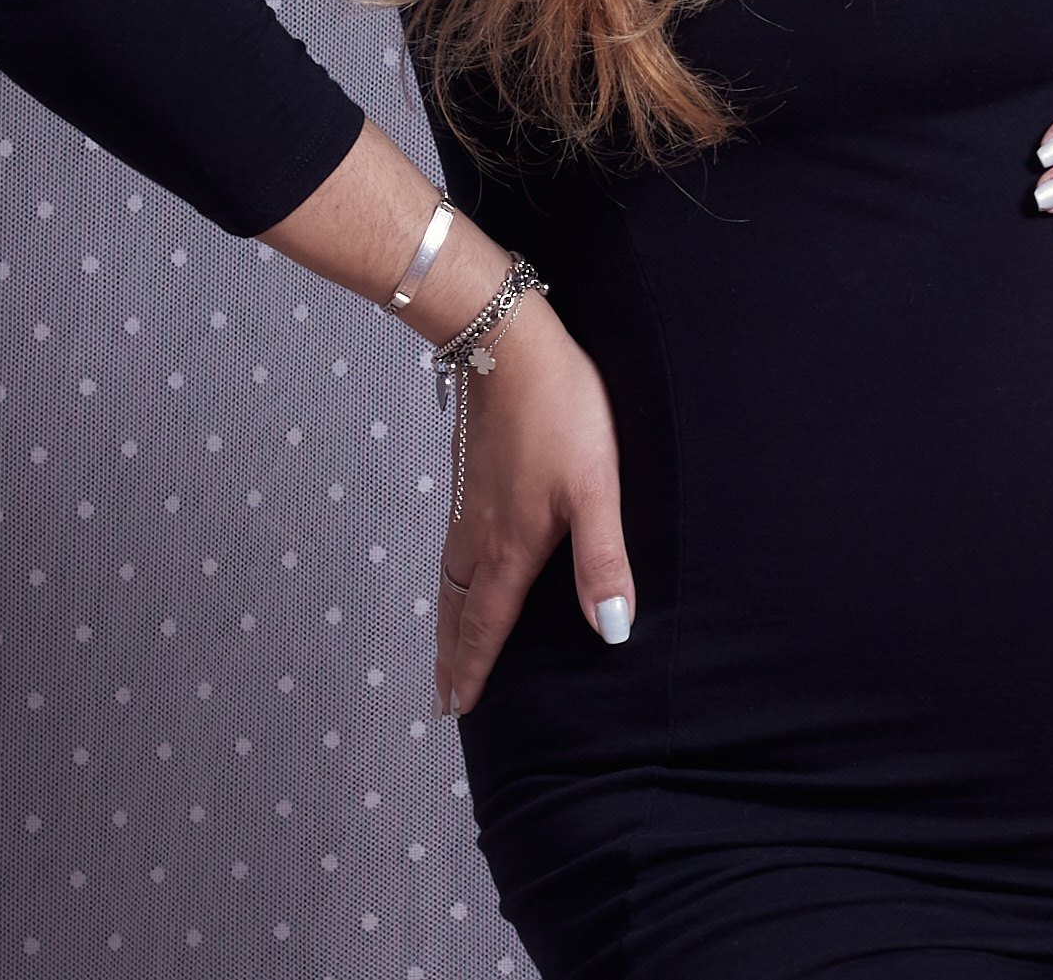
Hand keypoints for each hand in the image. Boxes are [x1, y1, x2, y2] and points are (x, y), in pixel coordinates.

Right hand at [434, 292, 636, 716]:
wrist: (508, 343)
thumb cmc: (561, 412)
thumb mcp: (596, 488)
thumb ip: (603, 560)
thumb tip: (612, 631)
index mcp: (511, 545)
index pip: (488, 624)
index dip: (473, 669)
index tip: (457, 709)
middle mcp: (480, 531)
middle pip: (457, 609)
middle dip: (450, 655)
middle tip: (441, 696)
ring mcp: (469, 500)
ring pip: (451, 576)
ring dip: (447, 618)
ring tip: (447, 643)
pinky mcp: (470, 471)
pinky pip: (453, 544)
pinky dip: (451, 577)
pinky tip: (461, 567)